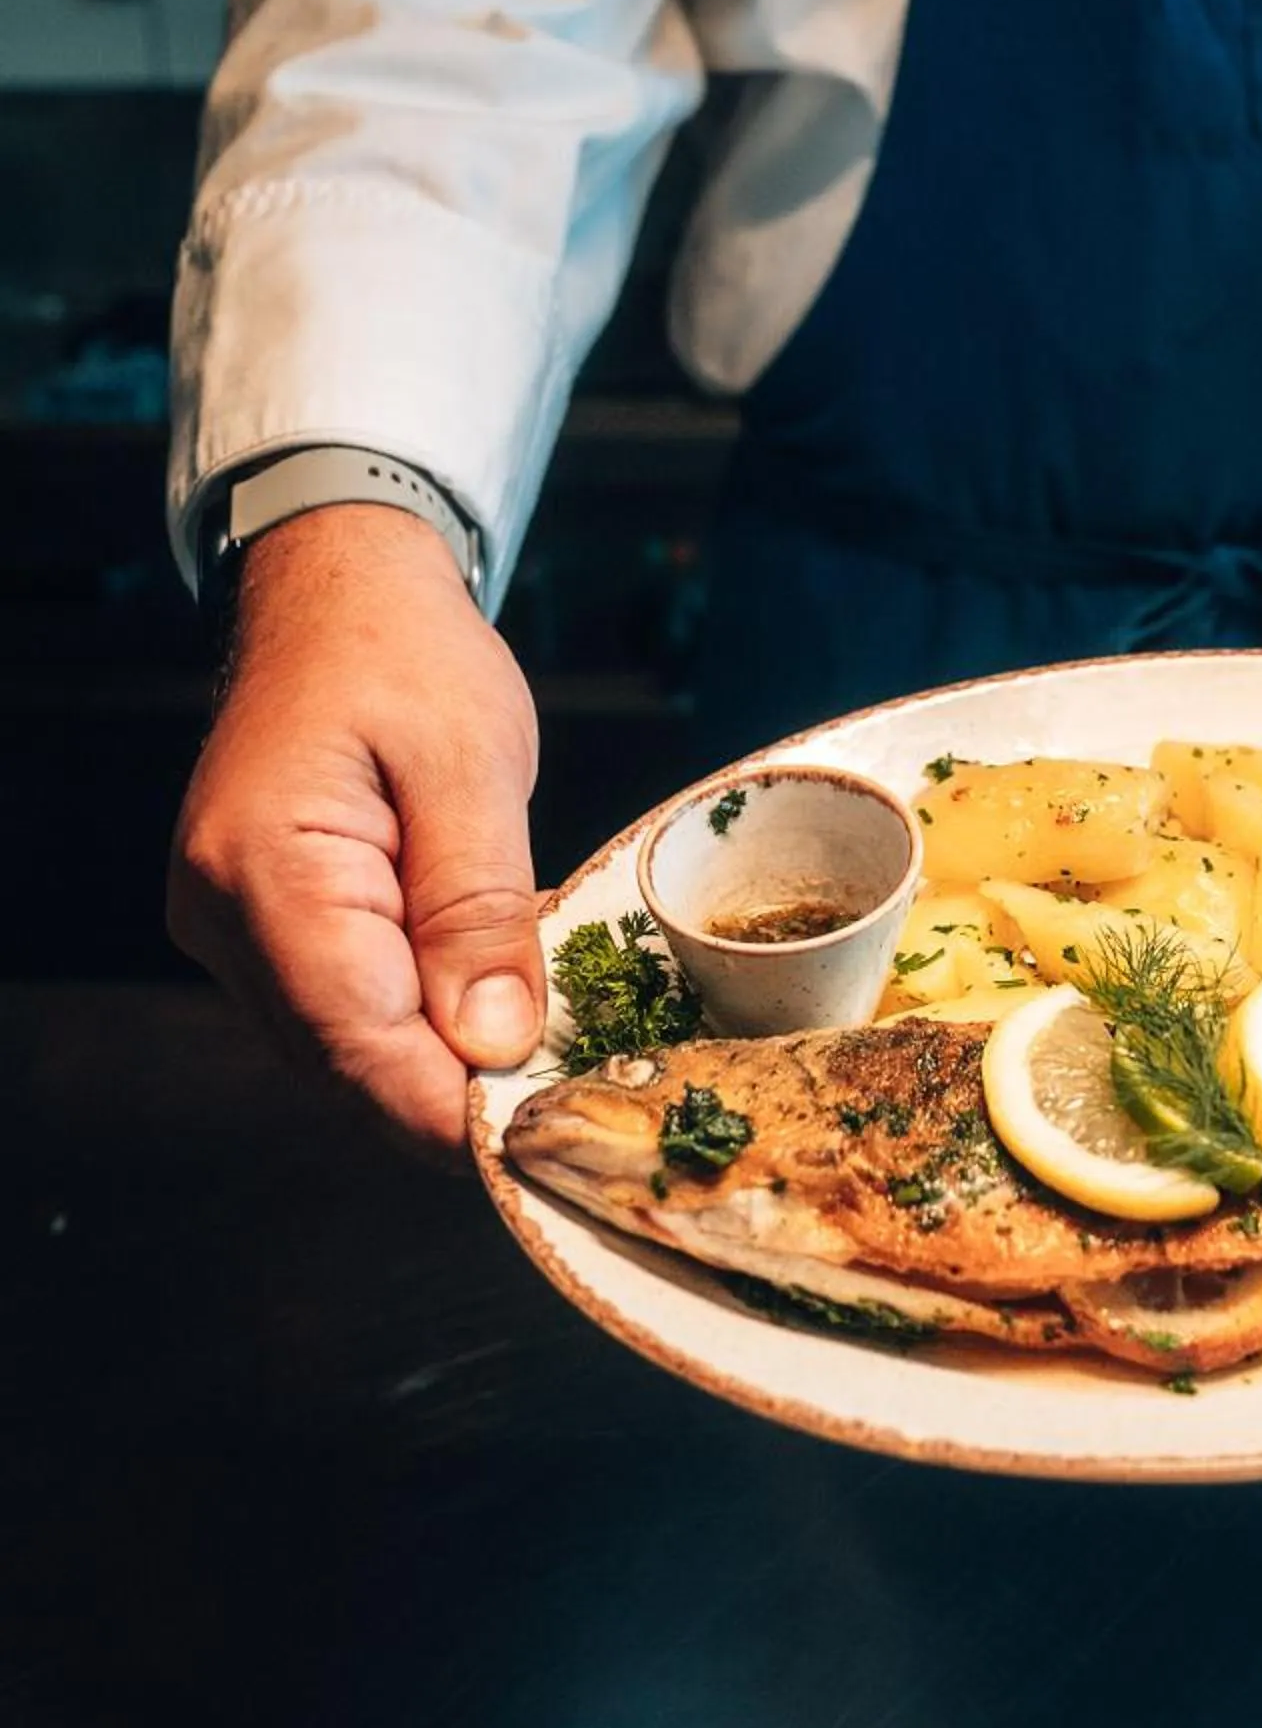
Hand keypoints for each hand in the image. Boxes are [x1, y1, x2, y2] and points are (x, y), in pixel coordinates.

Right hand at [168, 504, 544, 1150]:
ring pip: (341, 1052)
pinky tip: (490, 1011)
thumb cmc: (402, 653)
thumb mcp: (471, 763)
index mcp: (265, 871)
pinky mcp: (258, 929)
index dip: (453, 1108)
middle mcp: (222, 916)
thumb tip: (492, 1042)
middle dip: (455, 1098)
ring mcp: (231, 929)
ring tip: (549, 1060)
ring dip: (439, 1065)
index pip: (359, 1042)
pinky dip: (415, 1024)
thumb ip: (479, 908)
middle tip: (573, 1108)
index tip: (546, 1137)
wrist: (337, 591)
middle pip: (344, 1065)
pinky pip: (339, 1010)